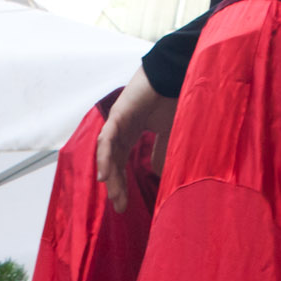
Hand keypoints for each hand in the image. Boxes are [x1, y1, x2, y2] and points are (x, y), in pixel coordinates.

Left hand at [95, 67, 176, 213]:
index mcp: (131, 131)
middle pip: (113, 161)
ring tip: (113, 195)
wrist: (175, 74)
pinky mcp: (118, 114)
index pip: (121, 162)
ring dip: (110, 174)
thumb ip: (161, 152)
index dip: (122, 183)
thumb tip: (157, 173)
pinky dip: (105, 157)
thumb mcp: (169, 133)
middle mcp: (120, 128)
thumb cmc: (173, 97)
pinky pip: (107, 139)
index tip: (124, 204)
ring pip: (108, 153)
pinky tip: (104, 176)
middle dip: (116, 184)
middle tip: (119, 206)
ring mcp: (117, 120)